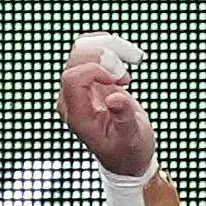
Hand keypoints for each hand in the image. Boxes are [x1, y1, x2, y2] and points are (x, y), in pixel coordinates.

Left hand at [58, 34, 158, 176]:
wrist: (127, 157)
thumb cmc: (129, 152)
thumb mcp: (132, 139)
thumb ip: (124, 119)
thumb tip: (115, 98)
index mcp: (78, 116)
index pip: (73, 79)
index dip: (95, 70)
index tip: (119, 80)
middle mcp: (72, 100)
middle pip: (76, 59)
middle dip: (104, 56)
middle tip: (126, 75)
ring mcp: (79, 89)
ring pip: (83, 50)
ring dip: (108, 48)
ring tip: (130, 64)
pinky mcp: (89, 80)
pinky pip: (90, 53)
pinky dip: (108, 48)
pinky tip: (124, 58)